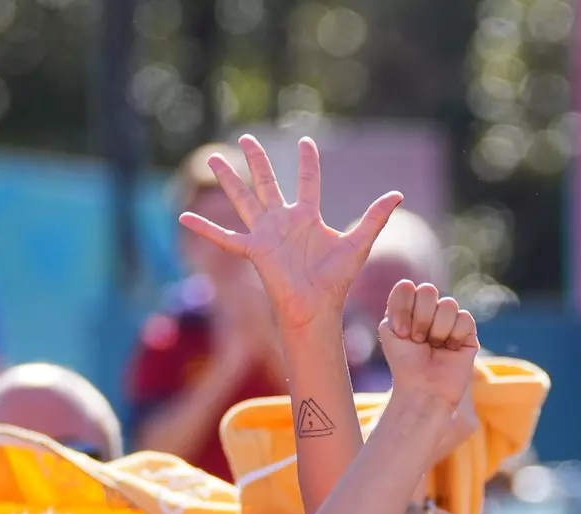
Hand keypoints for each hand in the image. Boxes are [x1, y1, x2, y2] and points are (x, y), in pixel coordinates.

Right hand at [181, 135, 403, 331]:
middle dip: (256, 160)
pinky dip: (204, 229)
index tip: (305, 142)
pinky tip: (182, 218)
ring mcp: (265, 234)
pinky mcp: (253, 250)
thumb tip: (397, 193)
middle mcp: (283, 221)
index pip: (306, 181)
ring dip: (228, 180)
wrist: (317, 307)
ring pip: (243, 199)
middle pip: (266, 182)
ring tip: (214, 159)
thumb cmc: (336, 280)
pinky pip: (224, 237)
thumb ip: (374, 217)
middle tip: (246, 139)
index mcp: (307, 217)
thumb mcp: (359, 243)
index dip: (306, 162)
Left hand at [379, 279, 478, 412]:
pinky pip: (465, 318)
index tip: (401, 333)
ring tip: (434, 347)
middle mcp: (430, 309)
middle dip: (421, 319)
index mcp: (409, 307)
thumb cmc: (404, 363)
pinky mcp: (468, 332)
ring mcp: (450, 319)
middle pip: (428, 290)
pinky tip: (450, 350)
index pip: (407, 287)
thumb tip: (415, 288)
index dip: (403, 308)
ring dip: (437, 330)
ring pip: (448, 304)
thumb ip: (396, 303)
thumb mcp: (389, 330)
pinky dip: (454, 336)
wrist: (423, 389)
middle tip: (418, 340)